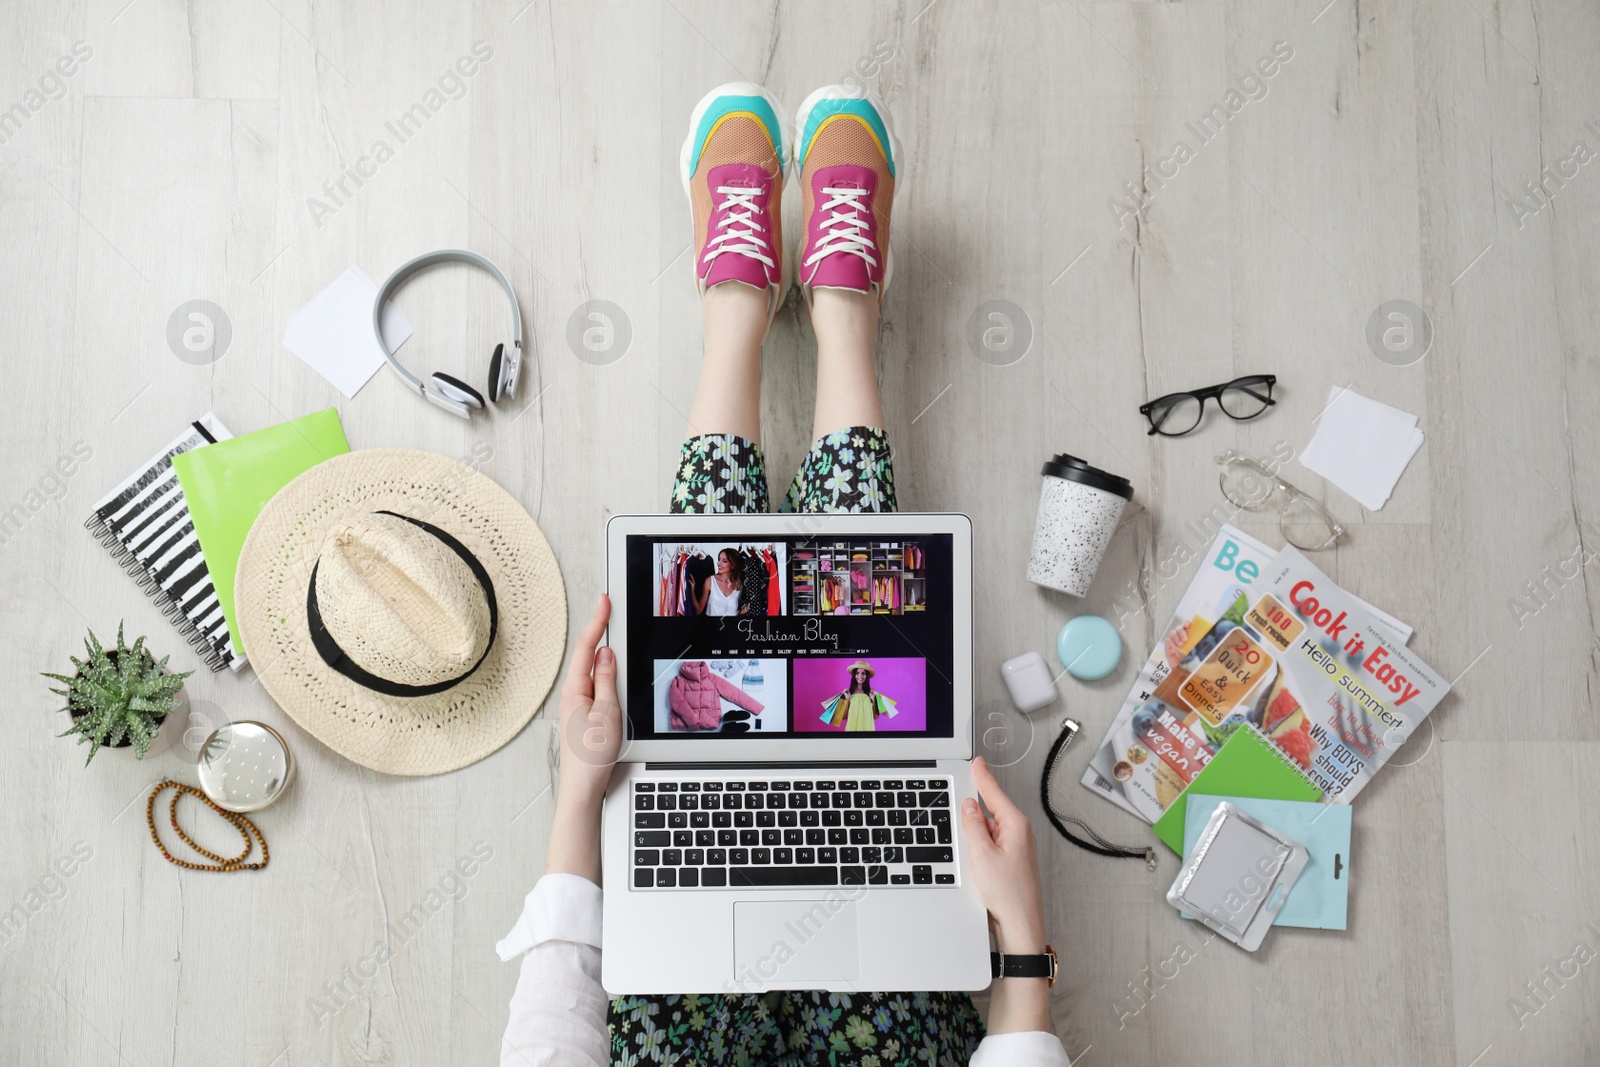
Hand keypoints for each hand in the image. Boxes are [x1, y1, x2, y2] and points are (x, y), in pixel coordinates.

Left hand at [556, 594, 621, 805]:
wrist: (582, 787)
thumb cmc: (592, 755)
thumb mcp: (607, 712)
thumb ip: (606, 680)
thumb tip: (605, 654)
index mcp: (574, 690)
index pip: (587, 648)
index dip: (596, 622)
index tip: (603, 601)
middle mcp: (572, 694)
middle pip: (586, 654)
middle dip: (597, 630)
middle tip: (608, 607)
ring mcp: (576, 705)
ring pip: (590, 670)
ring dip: (600, 650)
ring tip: (610, 631)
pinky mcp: (583, 714)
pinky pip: (593, 684)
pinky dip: (602, 671)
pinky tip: (609, 669)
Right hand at [961, 756, 1046, 953]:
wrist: (1020, 926)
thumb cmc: (1007, 894)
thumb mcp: (981, 854)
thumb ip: (973, 826)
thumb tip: (969, 806)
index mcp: (1015, 825)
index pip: (994, 793)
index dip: (982, 777)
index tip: (977, 761)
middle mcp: (1019, 833)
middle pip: (990, 810)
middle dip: (974, 810)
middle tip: (963, 811)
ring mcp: (1016, 847)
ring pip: (989, 829)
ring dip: (976, 833)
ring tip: (970, 851)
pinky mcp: (1011, 861)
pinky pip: (992, 843)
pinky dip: (981, 846)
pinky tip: (975, 859)